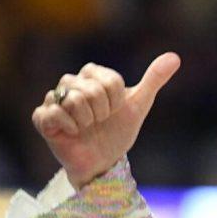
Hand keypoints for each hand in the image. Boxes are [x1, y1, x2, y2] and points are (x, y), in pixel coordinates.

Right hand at [32, 53, 180, 189]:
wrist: (104, 160)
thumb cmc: (118, 130)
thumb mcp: (139, 104)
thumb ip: (154, 79)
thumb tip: (175, 57)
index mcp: (91, 75)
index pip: (109, 80)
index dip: (117, 100)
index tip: (115, 111)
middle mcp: (70, 83)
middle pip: (91, 90)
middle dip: (103, 111)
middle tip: (100, 121)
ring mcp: (53, 100)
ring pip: (73, 100)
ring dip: (87, 120)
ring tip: (87, 127)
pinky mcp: (42, 118)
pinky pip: (53, 113)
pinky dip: (70, 126)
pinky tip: (73, 133)